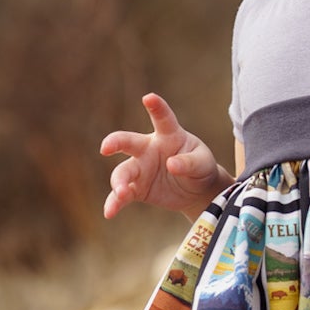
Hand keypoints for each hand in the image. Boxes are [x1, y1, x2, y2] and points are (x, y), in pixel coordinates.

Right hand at [101, 92, 224, 218]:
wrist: (196, 191)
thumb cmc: (200, 168)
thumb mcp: (203, 163)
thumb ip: (189, 163)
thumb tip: (171, 165)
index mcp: (169, 135)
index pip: (163, 118)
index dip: (156, 107)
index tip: (149, 97)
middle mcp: (148, 148)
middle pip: (128, 142)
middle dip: (115, 142)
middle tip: (106, 148)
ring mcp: (140, 168)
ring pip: (123, 172)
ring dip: (119, 183)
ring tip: (122, 193)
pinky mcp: (137, 188)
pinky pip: (122, 195)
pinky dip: (114, 203)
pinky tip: (109, 212)